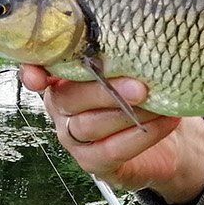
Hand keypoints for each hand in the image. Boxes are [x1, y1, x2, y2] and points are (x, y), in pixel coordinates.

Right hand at [19, 64, 203, 203]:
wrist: (169, 141)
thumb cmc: (145, 95)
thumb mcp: (133, 69)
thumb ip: (122, 55)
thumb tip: (137, 40)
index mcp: (64, 79)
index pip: (39, 71)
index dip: (34, 71)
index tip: (39, 76)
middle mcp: (62, 109)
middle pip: (68, 98)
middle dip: (104, 91)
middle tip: (140, 86)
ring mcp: (73, 139)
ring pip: (89, 125)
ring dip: (126, 113)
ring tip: (156, 102)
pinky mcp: (93, 163)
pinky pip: (111, 150)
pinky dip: (141, 135)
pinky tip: (164, 121)